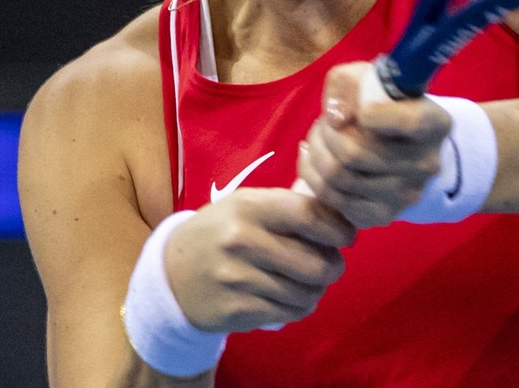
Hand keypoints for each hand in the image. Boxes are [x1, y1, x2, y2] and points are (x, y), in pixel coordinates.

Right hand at [163, 188, 355, 332]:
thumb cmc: (219, 233)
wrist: (171, 274)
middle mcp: (242, 240)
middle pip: (315, 261)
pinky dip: (299, 307)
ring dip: (317, 290)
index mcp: (248, 206)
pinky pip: (290, 312)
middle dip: (333, 266)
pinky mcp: (238, 309)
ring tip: (310, 282)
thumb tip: (340, 217)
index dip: (338, 228)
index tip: (347, 236)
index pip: (309, 215)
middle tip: (331, 265)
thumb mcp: (244, 206)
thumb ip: (287, 207)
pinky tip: (291, 298)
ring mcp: (238, 278)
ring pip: (306, 292)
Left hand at [296, 61, 452, 227]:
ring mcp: (405, 195)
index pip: (409, 122)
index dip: (374, 115)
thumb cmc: (381, 101)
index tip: (360, 109)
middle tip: (324, 122)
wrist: (397, 142)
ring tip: (318, 137)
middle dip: (326, 133)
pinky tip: (316, 159)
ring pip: (339, 178)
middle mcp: (426, 164)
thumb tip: (335, 118)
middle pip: (355, 154)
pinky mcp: (381, 216)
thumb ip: (347, 84)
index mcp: (435, 125)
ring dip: (316, 152)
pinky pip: (332, 199)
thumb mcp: (368, 78)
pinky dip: (313, 175)